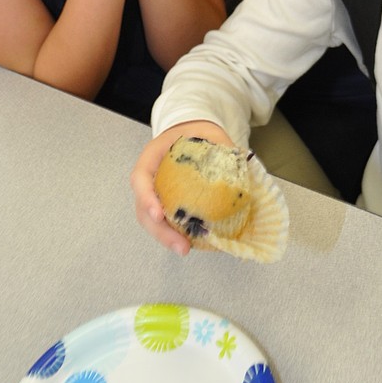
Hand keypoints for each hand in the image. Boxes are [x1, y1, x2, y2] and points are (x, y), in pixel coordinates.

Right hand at [131, 119, 236, 254]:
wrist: (189, 133)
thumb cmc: (196, 133)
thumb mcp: (208, 132)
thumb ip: (221, 145)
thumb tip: (241, 164)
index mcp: (152, 156)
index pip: (140, 178)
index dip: (146, 197)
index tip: (159, 214)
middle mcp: (149, 178)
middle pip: (143, 209)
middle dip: (160, 231)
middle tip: (182, 247)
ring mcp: (154, 193)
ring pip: (151, 221)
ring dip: (166, 238)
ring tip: (186, 249)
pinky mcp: (165, 205)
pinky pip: (165, 222)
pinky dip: (175, 234)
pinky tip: (193, 243)